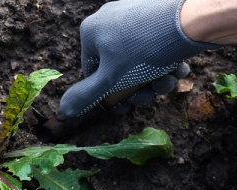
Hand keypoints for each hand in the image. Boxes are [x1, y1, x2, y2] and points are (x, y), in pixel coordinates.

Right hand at [59, 0, 219, 117]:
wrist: (191, 19)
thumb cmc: (144, 50)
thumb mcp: (111, 79)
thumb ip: (87, 95)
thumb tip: (64, 110)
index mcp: (90, 31)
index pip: (93, 73)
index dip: (111, 94)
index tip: (127, 107)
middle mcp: (108, 19)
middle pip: (119, 68)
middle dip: (138, 87)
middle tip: (152, 93)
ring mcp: (132, 15)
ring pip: (139, 59)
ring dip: (155, 78)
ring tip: (169, 79)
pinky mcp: (154, 14)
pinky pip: (153, 45)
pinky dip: (165, 61)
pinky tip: (178, 67)